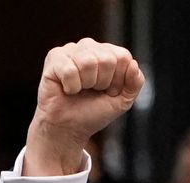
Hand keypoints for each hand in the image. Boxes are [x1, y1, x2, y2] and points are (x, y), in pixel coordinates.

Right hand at [25, 38, 144, 175]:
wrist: (70, 127)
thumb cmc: (94, 112)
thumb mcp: (122, 101)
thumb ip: (135, 83)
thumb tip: (133, 64)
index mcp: (108, 53)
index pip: (123, 56)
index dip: (118, 80)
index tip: (109, 91)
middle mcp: (89, 47)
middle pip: (107, 59)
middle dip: (103, 83)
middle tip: (92, 91)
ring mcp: (71, 50)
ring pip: (88, 62)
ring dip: (86, 84)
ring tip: (80, 89)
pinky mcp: (54, 57)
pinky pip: (69, 70)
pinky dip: (71, 86)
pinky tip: (68, 89)